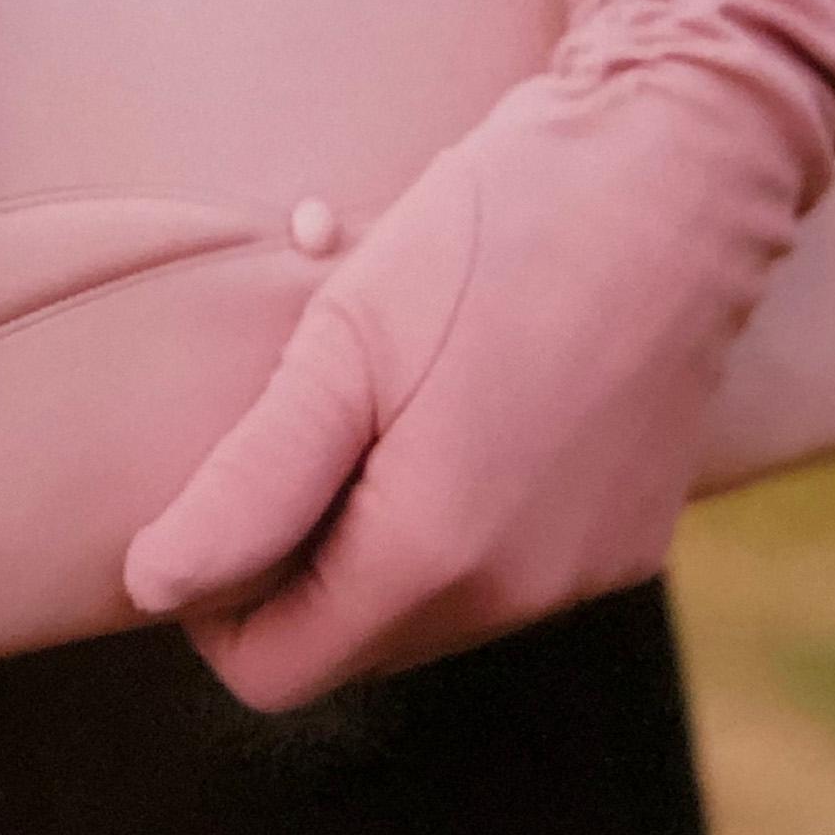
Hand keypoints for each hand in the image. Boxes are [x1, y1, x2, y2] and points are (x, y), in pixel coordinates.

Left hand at [124, 0, 834, 708]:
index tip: (209, 495)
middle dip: (296, 564)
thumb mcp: (348, 339)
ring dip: (377, 536)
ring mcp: (587, 573)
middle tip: (294, 426)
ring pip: (429, 610)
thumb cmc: (499, 230)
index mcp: (434, 556)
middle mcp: (519, 597)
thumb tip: (153, 587)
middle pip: (350, 643)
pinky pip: (508, 572)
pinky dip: (462, 515)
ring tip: (386, 403)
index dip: (213, 598)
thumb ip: (253, 482)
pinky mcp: (632, 538)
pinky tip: (469, 403)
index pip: (273, 668)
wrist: (682, 165)